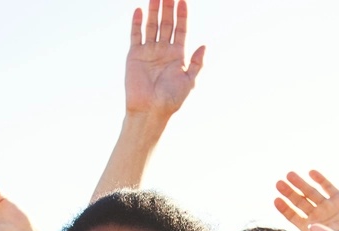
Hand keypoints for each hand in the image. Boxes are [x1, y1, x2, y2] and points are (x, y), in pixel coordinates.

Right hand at [125, 0, 204, 118]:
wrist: (150, 111)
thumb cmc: (171, 100)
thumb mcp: (189, 81)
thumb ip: (196, 63)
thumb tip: (204, 45)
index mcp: (177, 55)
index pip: (181, 29)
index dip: (182, 15)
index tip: (183, 1)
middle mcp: (163, 51)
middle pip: (167, 24)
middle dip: (168, 8)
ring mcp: (148, 52)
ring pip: (152, 26)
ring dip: (154, 11)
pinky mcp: (134, 55)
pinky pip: (136, 35)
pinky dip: (137, 23)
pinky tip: (140, 11)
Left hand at [277, 170, 338, 230]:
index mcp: (309, 227)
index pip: (293, 215)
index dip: (285, 208)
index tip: (276, 200)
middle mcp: (317, 215)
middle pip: (299, 201)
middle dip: (289, 192)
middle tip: (278, 184)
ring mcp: (328, 206)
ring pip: (310, 192)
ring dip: (300, 183)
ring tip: (289, 175)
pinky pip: (327, 187)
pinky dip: (319, 179)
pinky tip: (311, 173)